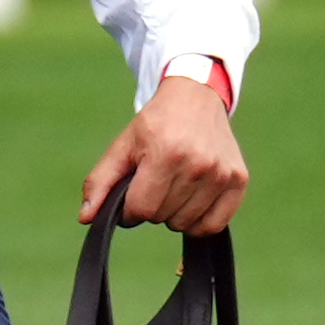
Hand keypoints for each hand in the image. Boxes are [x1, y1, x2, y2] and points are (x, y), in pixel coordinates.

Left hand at [82, 67, 249, 235]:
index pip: (142, 209)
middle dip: (152, 207)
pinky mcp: (239, 180)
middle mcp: (198, 164)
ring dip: (174, 214)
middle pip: (163, 217)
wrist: (195, 99)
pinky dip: (198, 222)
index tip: (132, 195)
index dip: (130, 210)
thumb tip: (85, 218)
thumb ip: (100, 182)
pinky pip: (214, 225)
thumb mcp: (122, 146)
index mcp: (166, 153)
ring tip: (173, 186)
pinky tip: (191, 202)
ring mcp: (222, 173)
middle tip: (155, 183)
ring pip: (187, 224)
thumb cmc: (155, 125)